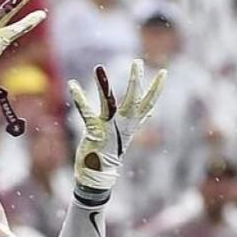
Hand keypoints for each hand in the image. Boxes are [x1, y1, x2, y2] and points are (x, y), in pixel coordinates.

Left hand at [67, 60, 165, 198]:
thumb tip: (151, 112)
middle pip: (134, 99)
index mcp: (131, 123)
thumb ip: (138, 120)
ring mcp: (108, 127)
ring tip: (98, 68)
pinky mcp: (94, 131)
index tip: (164, 72)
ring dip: (103, 84)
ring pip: (109, 102)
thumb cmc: (111, 151)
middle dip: (136, 80)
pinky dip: (79, 98)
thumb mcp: (126, 133)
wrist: (98, 174)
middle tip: (137, 62)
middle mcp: (122, 124)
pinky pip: (86, 112)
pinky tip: (73, 84)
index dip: (157, 88)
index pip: (148, 103)